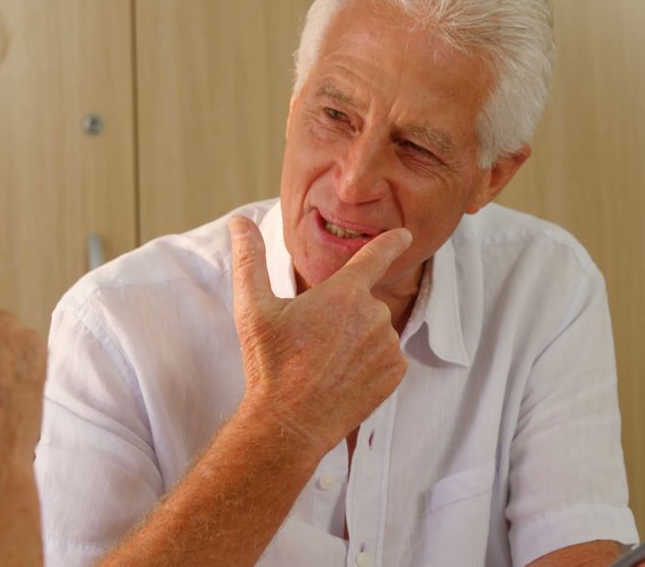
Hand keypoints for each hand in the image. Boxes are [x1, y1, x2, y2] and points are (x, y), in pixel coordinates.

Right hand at [229, 216, 411, 454]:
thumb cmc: (269, 365)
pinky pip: (387, 357)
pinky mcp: (396, 372)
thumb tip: (241, 222)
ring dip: (356, 340)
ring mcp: (387, 345)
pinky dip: (369, 363)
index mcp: (343, 293)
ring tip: (325, 363)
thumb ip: (250, 260)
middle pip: (363, 303)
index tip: (404, 234)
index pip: (376, 255)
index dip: (391, 242)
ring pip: (374, 331)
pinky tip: (342, 377)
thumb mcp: (252, 309)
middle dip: (343, 315)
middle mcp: (374, 315)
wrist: (289, 422)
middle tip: (312, 342)